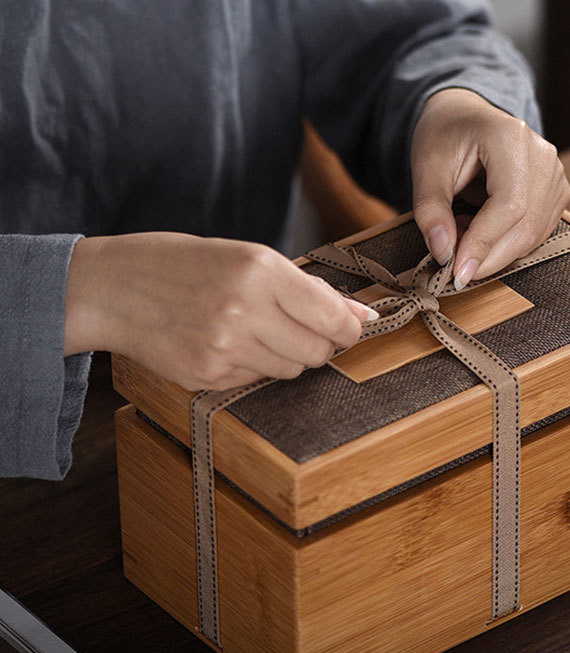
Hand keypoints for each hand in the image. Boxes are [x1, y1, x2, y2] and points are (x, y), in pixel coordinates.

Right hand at [64, 232, 373, 389]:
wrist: (112, 289)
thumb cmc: (183, 264)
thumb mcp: (246, 257)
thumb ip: (306, 288)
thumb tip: (361, 315)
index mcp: (259, 270)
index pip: (332, 317)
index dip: (349, 327)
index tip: (348, 327)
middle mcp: (244, 310)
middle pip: (317, 352)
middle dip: (319, 344)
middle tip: (297, 327)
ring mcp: (223, 348)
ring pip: (291, 371)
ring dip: (285, 356)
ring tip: (255, 331)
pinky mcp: (206, 376)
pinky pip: (256, 382)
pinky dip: (253, 367)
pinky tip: (227, 344)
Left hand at [411, 88, 569, 288]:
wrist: (466, 117)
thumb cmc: (446, 136)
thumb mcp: (426, 167)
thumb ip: (431, 210)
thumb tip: (443, 253)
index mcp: (512, 138)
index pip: (509, 205)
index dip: (483, 244)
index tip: (456, 272)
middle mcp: (544, 156)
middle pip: (526, 226)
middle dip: (488, 257)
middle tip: (452, 262)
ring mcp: (556, 176)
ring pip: (532, 236)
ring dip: (494, 252)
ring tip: (461, 229)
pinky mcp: (556, 195)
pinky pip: (535, 235)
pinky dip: (505, 245)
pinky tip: (479, 228)